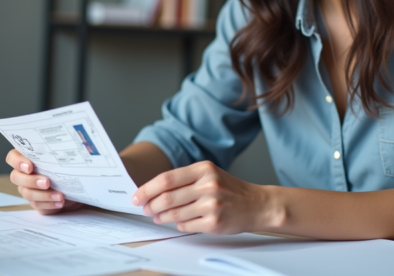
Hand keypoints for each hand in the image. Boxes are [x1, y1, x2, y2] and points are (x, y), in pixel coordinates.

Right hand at [6, 149, 82, 214]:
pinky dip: (49, 204)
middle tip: (47, 182)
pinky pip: (37, 204)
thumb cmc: (66, 165)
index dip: (17, 162)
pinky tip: (60, 202)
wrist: (75, 183)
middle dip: (31, 180)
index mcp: (26, 158)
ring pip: (27, 193)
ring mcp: (27, 189)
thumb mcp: (63, 157)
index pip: (12, 157)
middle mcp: (23, 173)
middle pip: (16, 177)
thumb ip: (58, 153)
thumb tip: (65, 146)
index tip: (30, 167)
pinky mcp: (35, 201)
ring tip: (59, 195)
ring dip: (44, 195)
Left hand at [131, 160, 277, 233]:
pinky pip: (186, 225)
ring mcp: (212, 205)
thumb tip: (153, 191)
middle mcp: (208, 185)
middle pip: (167, 197)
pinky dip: (178, 224)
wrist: (256, 204)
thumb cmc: (229, 189)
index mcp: (203, 169)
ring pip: (174, 214)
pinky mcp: (214, 222)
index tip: (137, 196)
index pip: (166, 179)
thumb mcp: (209, 175)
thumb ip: (184, 180)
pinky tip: (178, 221)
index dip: (147, 189)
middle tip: (145, 208)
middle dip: (151, 205)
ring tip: (158, 216)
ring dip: (161, 217)